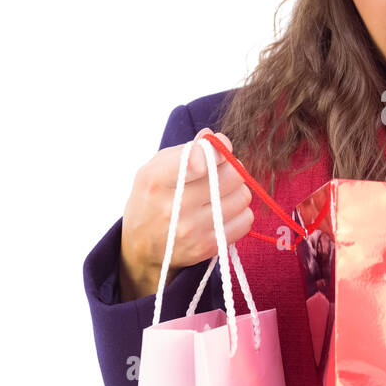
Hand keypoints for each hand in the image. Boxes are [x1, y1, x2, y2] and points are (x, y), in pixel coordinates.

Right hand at [118, 128, 253, 300]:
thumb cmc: (151, 199)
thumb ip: (187, 150)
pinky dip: (239, 213)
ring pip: (243, 197)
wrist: (140, 247)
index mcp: (157, 181)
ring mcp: (192, 230)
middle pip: (232, 175)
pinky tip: (223, 212)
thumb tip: (215, 138)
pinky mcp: (207, 247)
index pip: (199, 161)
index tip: (216, 152)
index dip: (217, 152)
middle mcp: (175, 207)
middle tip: (221, 173)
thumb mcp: (155, 169)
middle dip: (231, 169)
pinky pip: (245, 220)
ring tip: (220, 194)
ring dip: (236, 191)